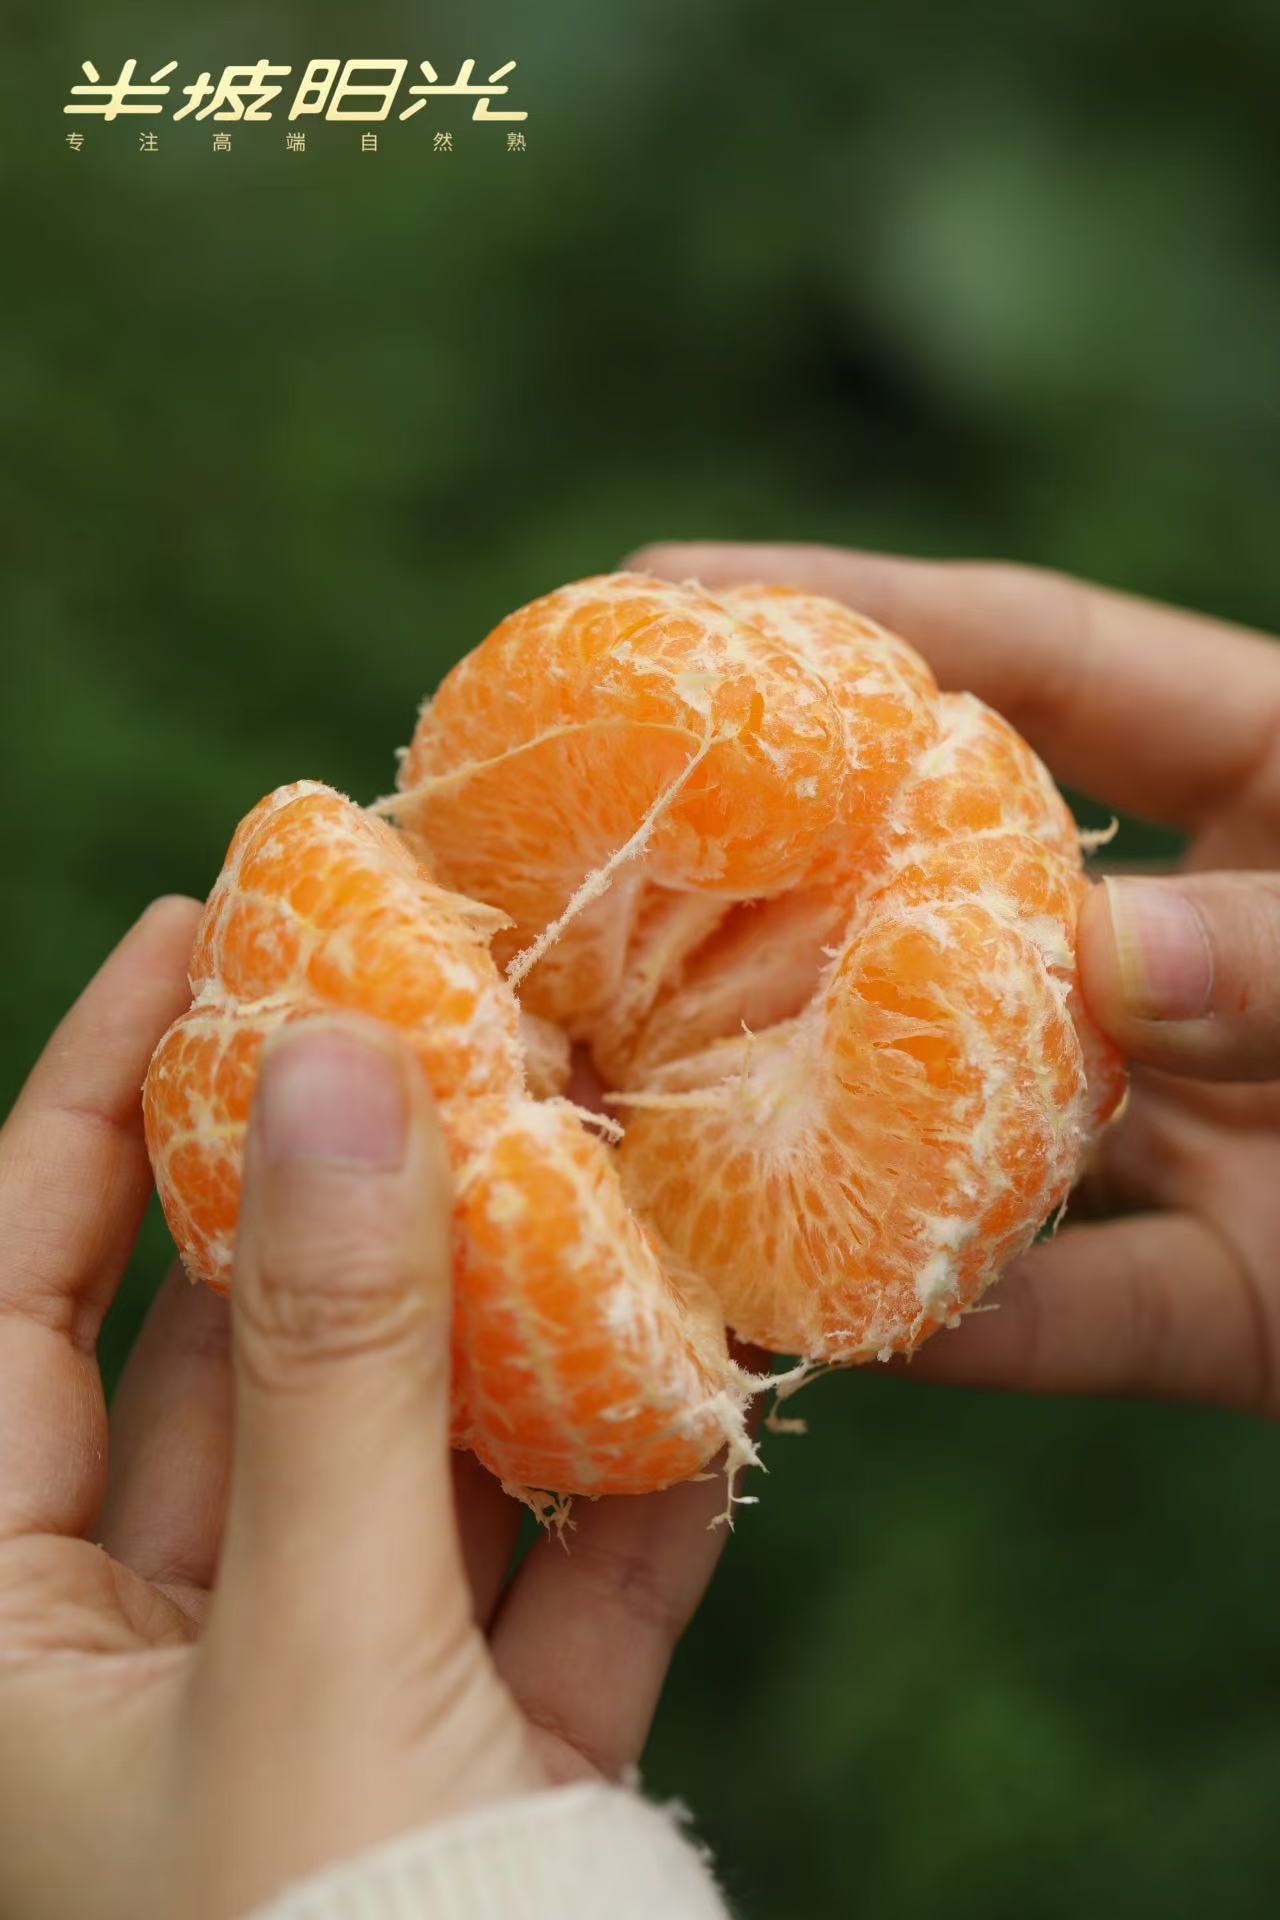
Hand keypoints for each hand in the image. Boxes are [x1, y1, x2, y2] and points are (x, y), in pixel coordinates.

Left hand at [0, 900, 738, 1918]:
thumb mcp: (314, 1655)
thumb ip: (330, 1361)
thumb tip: (332, 1067)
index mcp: (4, 1641)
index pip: (12, 1294)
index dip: (89, 1093)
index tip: (195, 928)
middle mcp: (141, 1662)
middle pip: (233, 1352)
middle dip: (341, 1189)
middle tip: (439, 1012)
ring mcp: (321, 1710)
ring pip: (407, 1459)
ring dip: (511, 1331)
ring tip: (600, 1164)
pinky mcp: (478, 1773)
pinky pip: (543, 1596)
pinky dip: (623, 1507)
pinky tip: (706, 1402)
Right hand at [633, 540, 1279, 1417]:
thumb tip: (1089, 960)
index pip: (1035, 658)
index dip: (848, 613)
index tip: (658, 596)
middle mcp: (1235, 943)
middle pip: (973, 892)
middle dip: (792, 878)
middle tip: (598, 863)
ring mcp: (1241, 1125)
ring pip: (1004, 1121)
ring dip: (849, 1130)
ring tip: (662, 1113)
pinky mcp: (1268, 1305)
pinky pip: (1094, 1316)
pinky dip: (981, 1327)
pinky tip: (846, 1330)